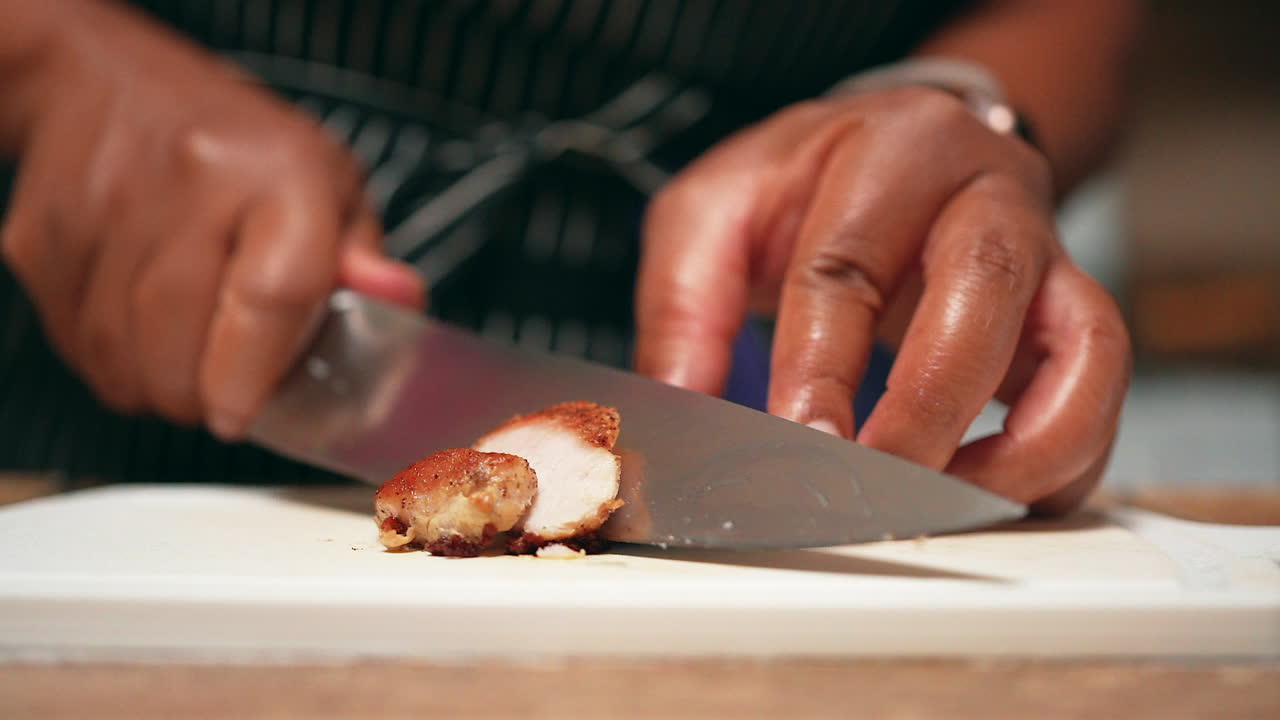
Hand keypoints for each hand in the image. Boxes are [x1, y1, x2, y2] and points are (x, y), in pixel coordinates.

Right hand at [1, 4, 422, 438]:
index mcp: (281, 175)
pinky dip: (116, 362)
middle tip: (232, 380)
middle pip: (183, 352)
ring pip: (125, 365)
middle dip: (209, 395)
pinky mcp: (41, 243)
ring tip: (191, 348)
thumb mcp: (331, 187)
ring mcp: (104, 213)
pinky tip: (142, 326)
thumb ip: (365, 261)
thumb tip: (397, 304)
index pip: (271, 297)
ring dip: (161, 385)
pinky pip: (79, 350)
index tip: (245, 417)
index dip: (256, 378)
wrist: (110, 85)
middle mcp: (190, 186)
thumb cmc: (240, 149)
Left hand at [635, 88, 1129, 512]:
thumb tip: (682, 412)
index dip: (820, 369)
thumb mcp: (719, 210)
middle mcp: (984, 194)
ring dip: (1022, 449)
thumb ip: (686, 302)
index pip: (850, 267)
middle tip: (874, 488)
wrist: (905, 146)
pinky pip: (1101, 398)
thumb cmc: (809, 183)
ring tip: (946, 503)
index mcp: (886, 153)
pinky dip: (1061, 463)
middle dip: (928, 408)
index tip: (795, 446)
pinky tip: (990, 495)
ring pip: (1086, 349)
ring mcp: (1048, 256)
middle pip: (985, 289)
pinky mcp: (1074, 315)